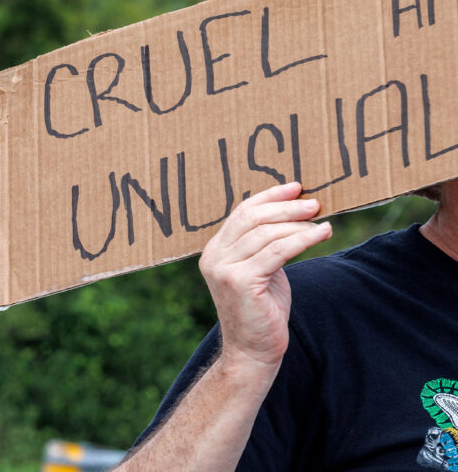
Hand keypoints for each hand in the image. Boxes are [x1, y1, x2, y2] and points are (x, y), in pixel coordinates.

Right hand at [198, 182, 331, 369]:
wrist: (252, 351)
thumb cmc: (261, 310)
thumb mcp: (260, 270)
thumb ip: (264, 245)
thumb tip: (293, 213)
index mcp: (214, 250)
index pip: (241, 212)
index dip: (269, 197)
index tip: (294, 187)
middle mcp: (214, 256)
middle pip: (252, 218)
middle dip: (286, 207)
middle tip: (314, 203)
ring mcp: (224, 269)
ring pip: (267, 233)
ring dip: (299, 223)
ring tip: (322, 220)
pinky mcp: (241, 281)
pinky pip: (277, 251)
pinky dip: (303, 239)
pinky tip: (322, 234)